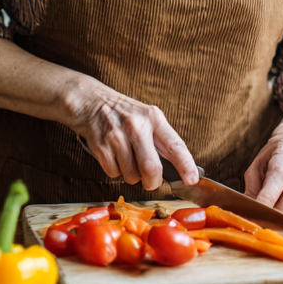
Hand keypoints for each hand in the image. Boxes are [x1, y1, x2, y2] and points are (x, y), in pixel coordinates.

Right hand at [64, 78, 199, 191]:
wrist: (90, 101)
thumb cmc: (123, 113)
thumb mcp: (146, 117)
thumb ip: (160, 139)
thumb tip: (177, 170)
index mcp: (153, 118)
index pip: (175, 145)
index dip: (186, 165)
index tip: (192, 180)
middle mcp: (137, 126)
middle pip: (152, 168)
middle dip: (153, 182)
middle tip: (151, 181)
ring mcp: (117, 136)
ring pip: (131, 175)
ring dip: (131, 175)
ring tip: (126, 158)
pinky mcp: (101, 145)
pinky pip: (113, 173)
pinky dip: (115, 170)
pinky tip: (113, 155)